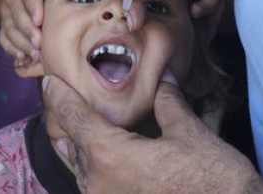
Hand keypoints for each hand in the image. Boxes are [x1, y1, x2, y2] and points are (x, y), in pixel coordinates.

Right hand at [0, 0, 48, 63]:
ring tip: (36, 52)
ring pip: (10, 28)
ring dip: (22, 41)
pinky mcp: (3, 25)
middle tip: (40, 41)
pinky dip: (13, 50)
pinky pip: (4, 39)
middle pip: (17, 12)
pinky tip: (24, 59)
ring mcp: (5, 11)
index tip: (40, 17)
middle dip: (28, 28)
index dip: (32, 2)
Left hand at [42, 75, 262, 193]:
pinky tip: (103, 163)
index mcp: (110, 156)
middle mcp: (100, 185)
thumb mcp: (188, 131)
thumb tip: (164, 79)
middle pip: (75, 146)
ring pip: (84, 172)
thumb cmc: (214, 177)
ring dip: (81, 150)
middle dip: (71, 122)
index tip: (48, 81)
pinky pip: (98, 188)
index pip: (75, 119)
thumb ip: (168, 103)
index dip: (60, 97)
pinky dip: (96, 171)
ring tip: (79, 130)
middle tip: (65, 100)